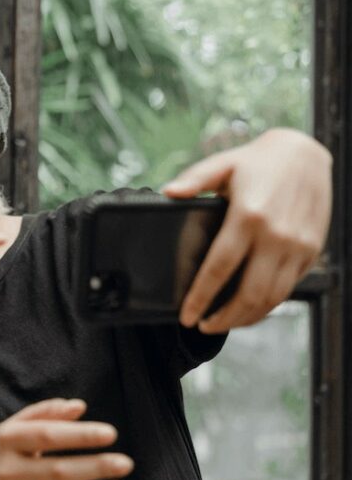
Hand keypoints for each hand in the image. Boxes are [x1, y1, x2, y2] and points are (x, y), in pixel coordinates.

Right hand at [0, 399, 130, 479]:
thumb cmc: (0, 452)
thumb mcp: (14, 428)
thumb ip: (45, 413)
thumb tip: (79, 406)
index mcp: (7, 440)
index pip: (48, 435)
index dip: (81, 435)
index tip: (111, 434)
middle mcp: (7, 471)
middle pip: (58, 471)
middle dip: (95, 467)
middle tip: (126, 463)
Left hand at [164, 128, 331, 332]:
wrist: (306, 155)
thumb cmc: (258, 161)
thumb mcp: (223, 164)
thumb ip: (194, 180)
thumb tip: (168, 192)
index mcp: (248, 216)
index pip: (219, 268)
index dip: (201, 297)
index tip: (186, 315)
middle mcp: (276, 236)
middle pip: (248, 294)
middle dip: (223, 318)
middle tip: (202, 325)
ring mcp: (297, 247)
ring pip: (272, 298)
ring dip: (245, 318)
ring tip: (221, 322)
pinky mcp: (311, 252)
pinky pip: (288, 289)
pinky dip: (267, 306)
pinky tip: (248, 309)